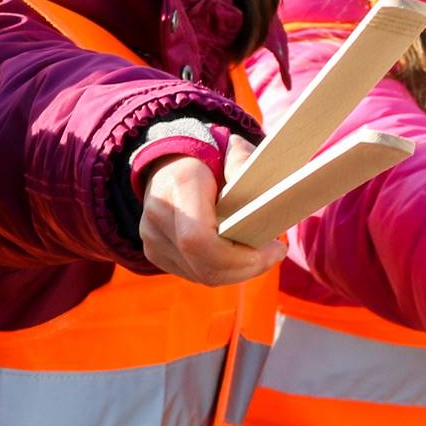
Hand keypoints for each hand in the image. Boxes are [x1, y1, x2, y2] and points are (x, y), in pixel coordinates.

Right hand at [140, 156, 284, 286]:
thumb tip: (262, 197)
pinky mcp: (154, 251)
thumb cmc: (212, 157)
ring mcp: (151, 235)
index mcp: (180, 185)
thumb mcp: (235, 150)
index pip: (199, 239)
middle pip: (203, 265)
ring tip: (261, 255)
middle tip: (274, 255)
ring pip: (200, 274)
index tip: (273, 248)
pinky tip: (237, 256)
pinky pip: (193, 274)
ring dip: (236, 272)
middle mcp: (160, 212)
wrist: (171, 161)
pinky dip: (220, 271)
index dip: (237, 256)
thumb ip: (246, 166)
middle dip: (245, 268)